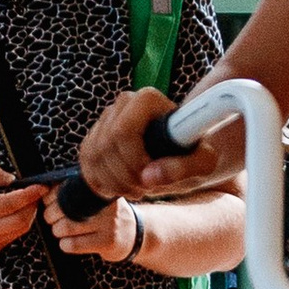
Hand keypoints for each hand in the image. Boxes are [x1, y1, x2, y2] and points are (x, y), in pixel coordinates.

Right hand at [0, 160, 45, 256]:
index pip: (8, 204)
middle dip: (33, 205)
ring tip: (27, 201)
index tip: (40, 186)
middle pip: (20, 220)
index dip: (29, 194)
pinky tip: (16, 213)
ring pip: (20, 230)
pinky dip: (19, 224)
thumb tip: (10, 179)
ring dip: (29, 215)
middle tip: (36, 193)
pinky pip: (12, 237)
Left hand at [47, 186, 137, 261]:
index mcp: (100, 190)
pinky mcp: (108, 242)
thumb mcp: (98, 198)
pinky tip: (67, 242)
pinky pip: (74, 244)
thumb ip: (77, 192)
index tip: (48, 202)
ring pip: (66, 227)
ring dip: (56, 231)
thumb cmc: (109, 215)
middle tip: (51, 219)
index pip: (66, 189)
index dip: (51, 197)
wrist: (136, 234)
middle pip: (64, 209)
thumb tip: (45, 190)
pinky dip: (64, 244)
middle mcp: (106, 204)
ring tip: (60, 231)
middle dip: (50, 216)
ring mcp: (109, 224)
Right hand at [80, 86, 244, 202]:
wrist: (181, 151)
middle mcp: (123, 102)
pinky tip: (120, 187)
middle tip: (145, 189)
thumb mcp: (203, 163)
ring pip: (93, 156)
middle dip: (124, 176)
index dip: (134, 162)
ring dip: (113, 183)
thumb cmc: (193, 153)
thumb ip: (185, 168)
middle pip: (106, 145)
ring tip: (136, 189)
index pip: (124, 131)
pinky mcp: (94, 136)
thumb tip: (150, 176)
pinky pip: (85, 163)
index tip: (150, 179)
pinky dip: (100, 183)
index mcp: (148, 100)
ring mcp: (106, 118)